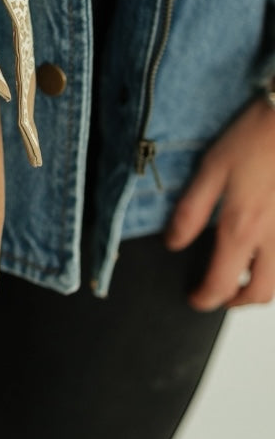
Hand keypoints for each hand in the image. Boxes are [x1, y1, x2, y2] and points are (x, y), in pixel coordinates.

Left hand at [165, 96, 274, 309]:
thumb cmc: (253, 137)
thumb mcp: (211, 168)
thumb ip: (191, 210)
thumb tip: (174, 243)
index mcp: (241, 227)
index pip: (221, 283)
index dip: (204, 297)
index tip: (195, 297)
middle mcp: (273, 238)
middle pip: (260, 293)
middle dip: (237, 301)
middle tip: (220, 293)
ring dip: (261, 285)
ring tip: (243, 273)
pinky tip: (265, 249)